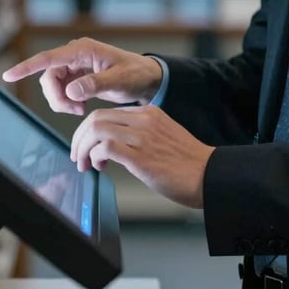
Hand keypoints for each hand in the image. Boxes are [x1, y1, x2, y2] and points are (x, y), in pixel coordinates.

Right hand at [2, 38, 163, 115]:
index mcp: (83, 49)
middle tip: (76, 111)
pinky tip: (80, 108)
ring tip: (80, 110)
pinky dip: (66, 103)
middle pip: (48, 76)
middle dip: (56, 97)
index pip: (49, 58)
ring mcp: (73, 65)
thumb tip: (71, 91)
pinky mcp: (74, 76)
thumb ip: (95, 84)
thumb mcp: (118, 80)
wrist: (144, 78)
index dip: (27, 66)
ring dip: (61, 102)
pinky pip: (59, 91)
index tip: (9, 74)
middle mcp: (74, 54)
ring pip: (52, 86)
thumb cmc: (135, 74)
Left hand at [71, 105, 214, 207]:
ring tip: (85, 164)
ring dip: (84, 148)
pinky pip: (106, 147)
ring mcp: (142, 137)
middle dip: (80, 137)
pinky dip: (95, 156)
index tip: (86, 146)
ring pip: (97, 129)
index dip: (90, 130)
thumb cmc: (188, 164)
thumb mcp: (162, 137)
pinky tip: (99, 166)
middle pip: (96, 118)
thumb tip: (114, 147)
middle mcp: (144, 120)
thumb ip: (140, 135)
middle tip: (78, 155)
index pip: (107, 113)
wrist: (210, 175)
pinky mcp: (141, 156)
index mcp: (149, 113)